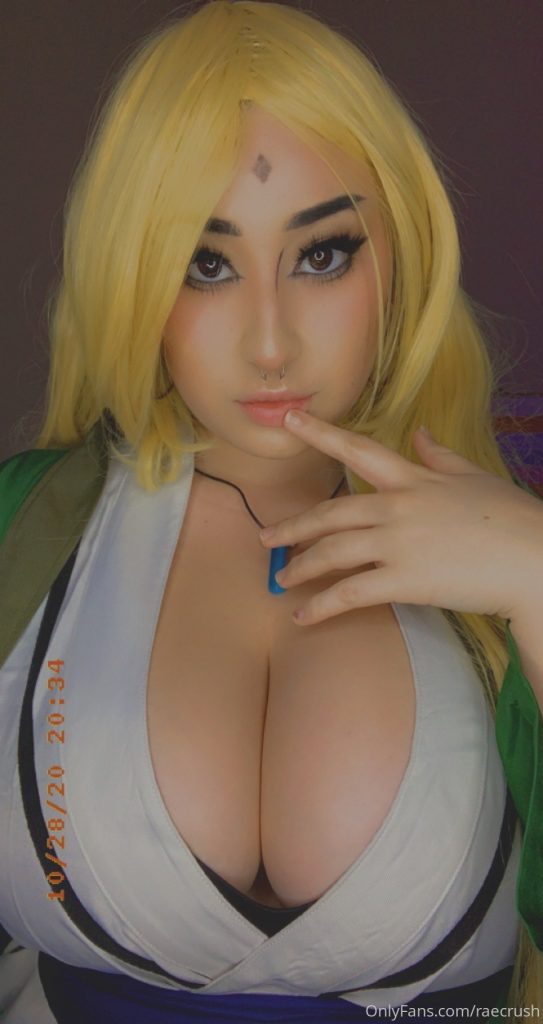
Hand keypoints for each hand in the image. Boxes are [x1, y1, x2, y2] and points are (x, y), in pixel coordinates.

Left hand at [258, 410, 542, 625]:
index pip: (358, 450)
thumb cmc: (511, 517)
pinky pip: (350, 593)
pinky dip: (321, 605)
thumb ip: (439, 455)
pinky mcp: (403, 580)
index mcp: (413, 478)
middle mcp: (396, 506)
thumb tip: (420, 432)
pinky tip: (302, 615)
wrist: (532, 559)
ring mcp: (397, 543)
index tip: (290, 421)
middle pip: (331, 513)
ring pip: (332, 552)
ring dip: (301, 566)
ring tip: (283, 578)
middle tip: (267, 538)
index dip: (321, 434)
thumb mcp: (473, 476)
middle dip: (295, 526)